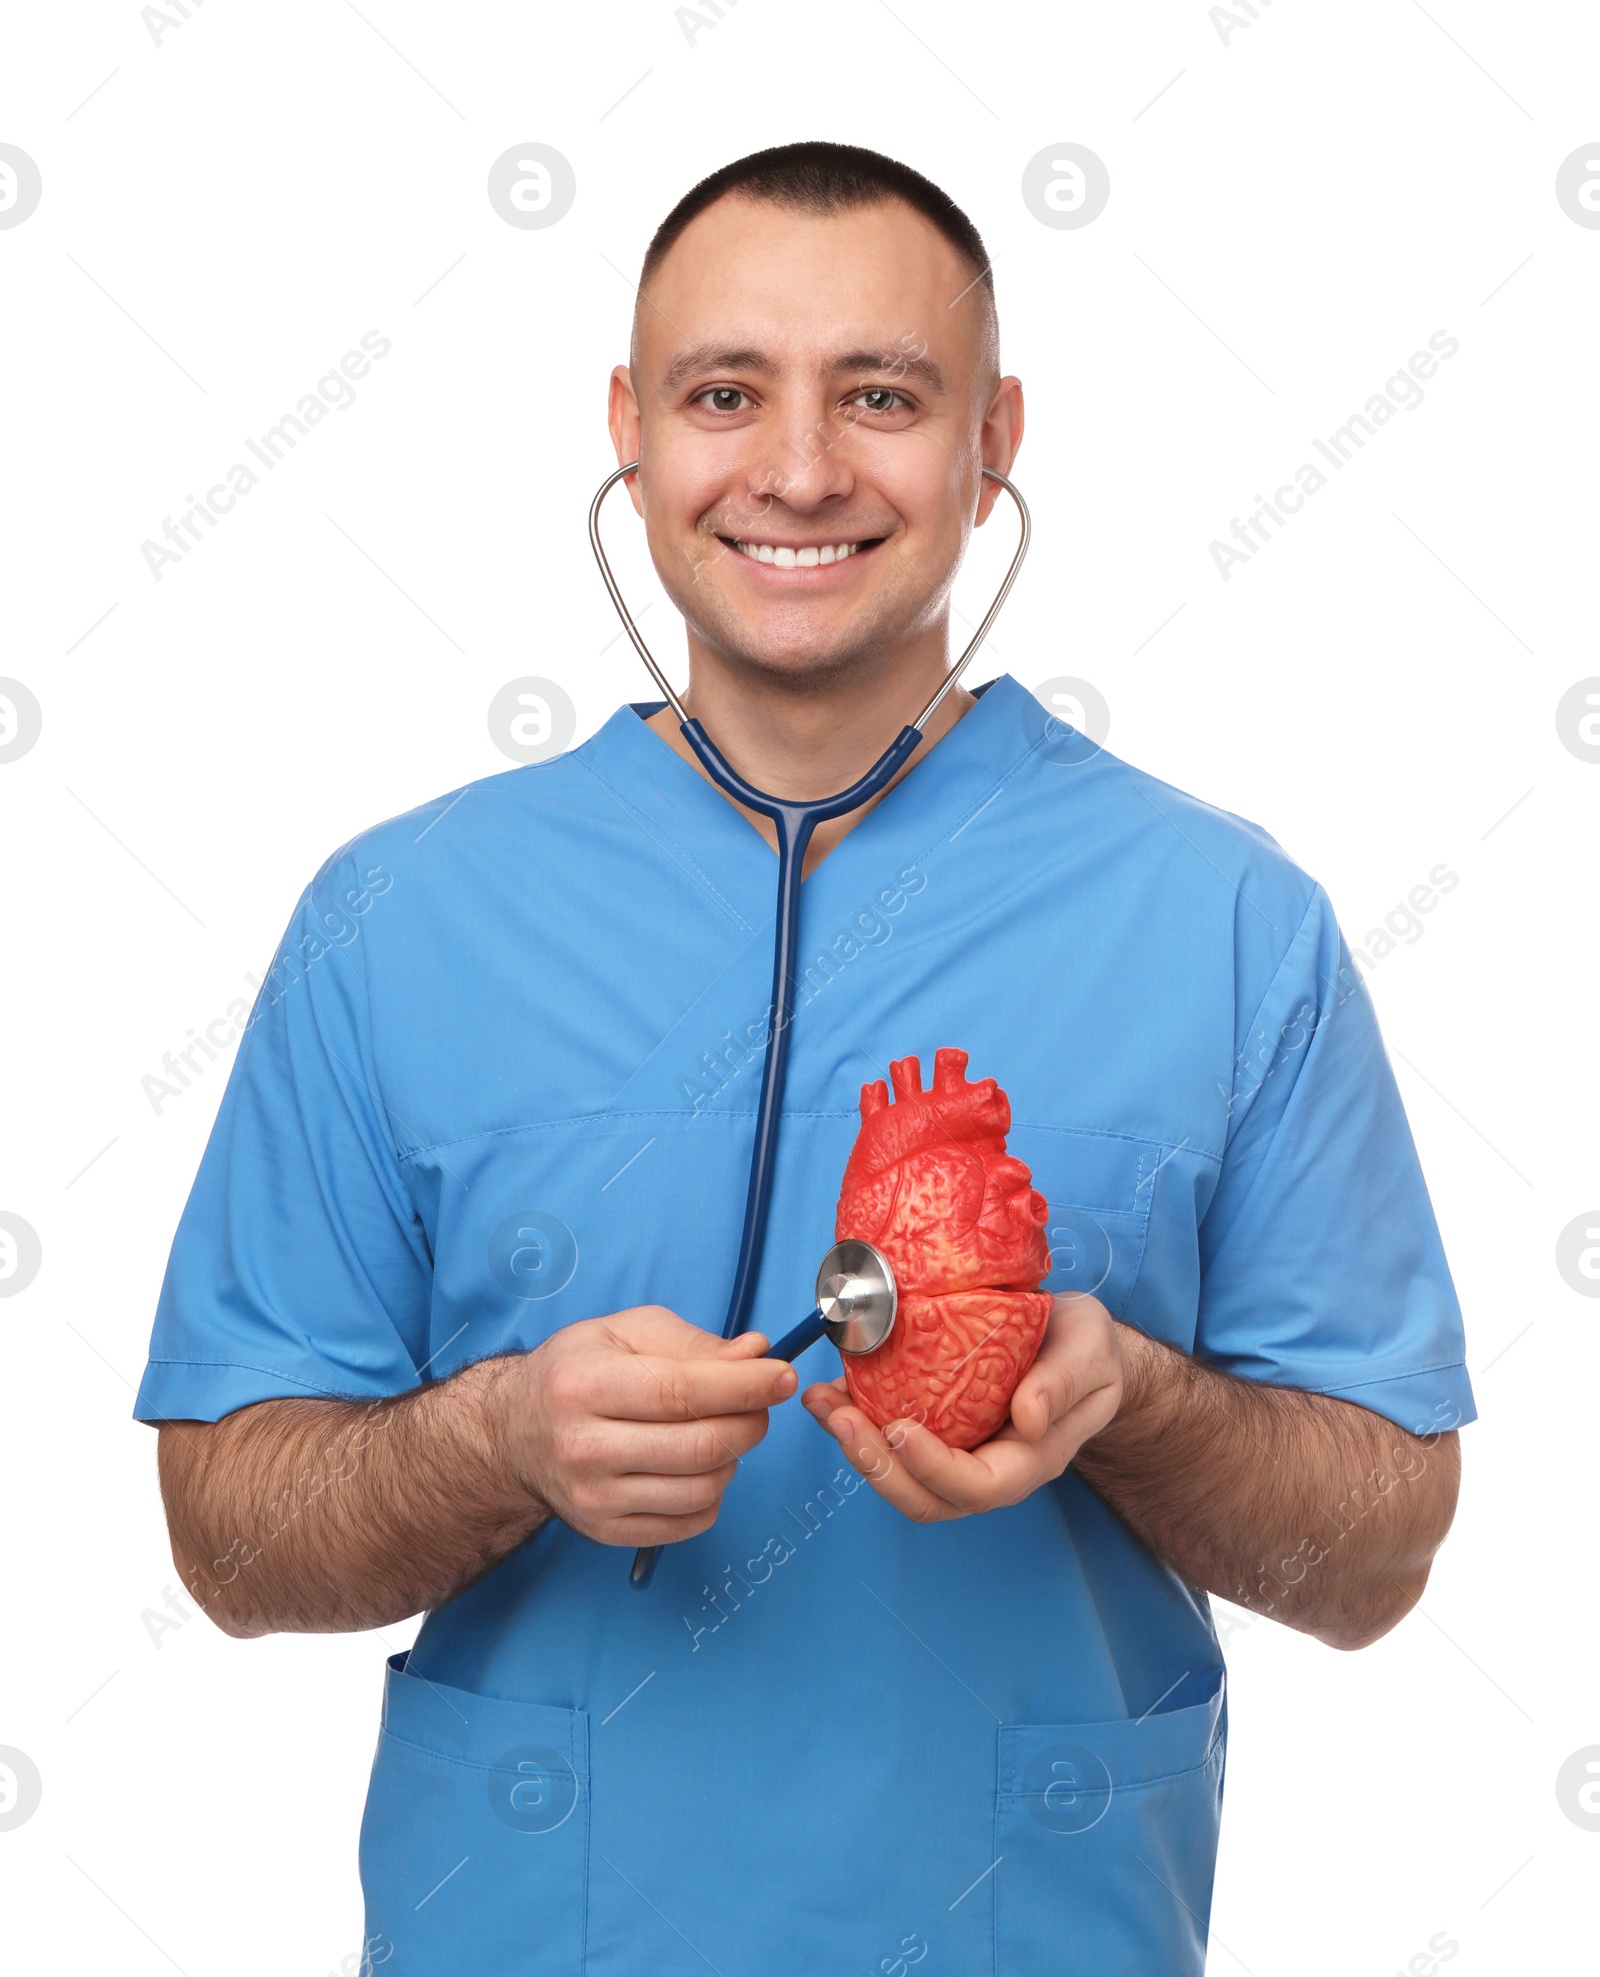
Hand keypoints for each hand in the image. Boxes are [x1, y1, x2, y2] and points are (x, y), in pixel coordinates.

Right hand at [487, 1306, 795, 1547]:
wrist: (512, 1432)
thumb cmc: (576, 1372)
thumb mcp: (626, 1332)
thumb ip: (695, 1342)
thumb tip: (755, 1355)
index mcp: (586, 1386)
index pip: (683, 1393)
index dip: (745, 1386)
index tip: (782, 1375)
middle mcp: (584, 1447)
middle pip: (700, 1446)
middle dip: (751, 1421)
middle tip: (759, 1403)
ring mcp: (593, 1499)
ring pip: (703, 1489)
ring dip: (734, 1458)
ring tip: (722, 1431)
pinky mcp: (606, 1532)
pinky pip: (690, 1522)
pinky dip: (713, 1493)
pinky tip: (699, 1465)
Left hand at [800, 1293, 1122, 1521]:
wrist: (1077, 1342)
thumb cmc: (1089, 1350)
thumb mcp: (1091, 1352)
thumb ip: (1064, 1383)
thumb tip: (1029, 1418)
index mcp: (1030, 1459)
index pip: (977, 1486)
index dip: (932, 1468)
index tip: (898, 1427)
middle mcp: (988, 1467)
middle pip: (925, 1497)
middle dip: (875, 1465)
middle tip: (838, 1416)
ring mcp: (958, 1452)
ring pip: (900, 1475)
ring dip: (856, 1445)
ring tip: (822, 1401)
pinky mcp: (937, 1427)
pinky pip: (892, 1439)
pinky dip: (858, 1418)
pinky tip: (835, 1387)